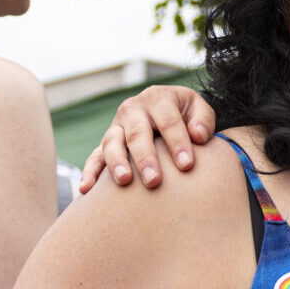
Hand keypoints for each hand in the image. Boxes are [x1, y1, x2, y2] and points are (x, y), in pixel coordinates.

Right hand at [78, 85, 216, 192]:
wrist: (165, 109)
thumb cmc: (186, 114)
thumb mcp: (198, 108)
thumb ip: (203, 120)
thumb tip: (199, 136)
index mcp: (158, 99)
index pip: (168, 121)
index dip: (177, 142)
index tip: (187, 165)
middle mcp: (133, 110)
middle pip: (137, 133)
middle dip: (145, 157)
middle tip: (154, 181)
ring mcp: (117, 126)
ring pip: (112, 142)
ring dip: (116, 162)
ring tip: (124, 181)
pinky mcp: (106, 143)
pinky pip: (95, 157)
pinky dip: (89, 172)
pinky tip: (86, 189)